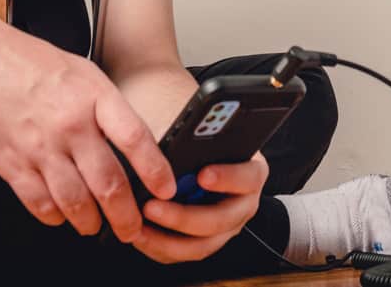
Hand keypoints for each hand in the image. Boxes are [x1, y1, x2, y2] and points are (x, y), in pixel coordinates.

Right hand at [0, 22, 176, 240]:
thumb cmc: (26, 60)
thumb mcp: (82, 71)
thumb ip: (107, 107)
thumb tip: (132, 142)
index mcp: (93, 96)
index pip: (136, 139)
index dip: (156, 170)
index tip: (166, 188)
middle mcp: (70, 124)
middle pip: (109, 183)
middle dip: (126, 216)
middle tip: (132, 227)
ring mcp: (39, 147)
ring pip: (76, 203)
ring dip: (91, 222)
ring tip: (97, 226)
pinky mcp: (11, 164)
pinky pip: (40, 204)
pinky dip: (55, 217)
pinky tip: (62, 215)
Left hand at [132, 152, 269, 263]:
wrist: (198, 162)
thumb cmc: (199, 145)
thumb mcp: (199, 136)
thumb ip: (191, 142)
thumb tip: (168, 148)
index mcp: (251, 173)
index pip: (248, 177)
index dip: (227, 177)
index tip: (203, 174)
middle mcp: (242, 205)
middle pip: (221, 219)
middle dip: (184, 216)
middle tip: (153, 205)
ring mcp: (225, 229)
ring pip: (201, 244)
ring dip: (167, 238)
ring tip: (140, 223)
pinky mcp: (204, 243)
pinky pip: (183, 253)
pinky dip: (159, 246)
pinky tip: (139, 233)